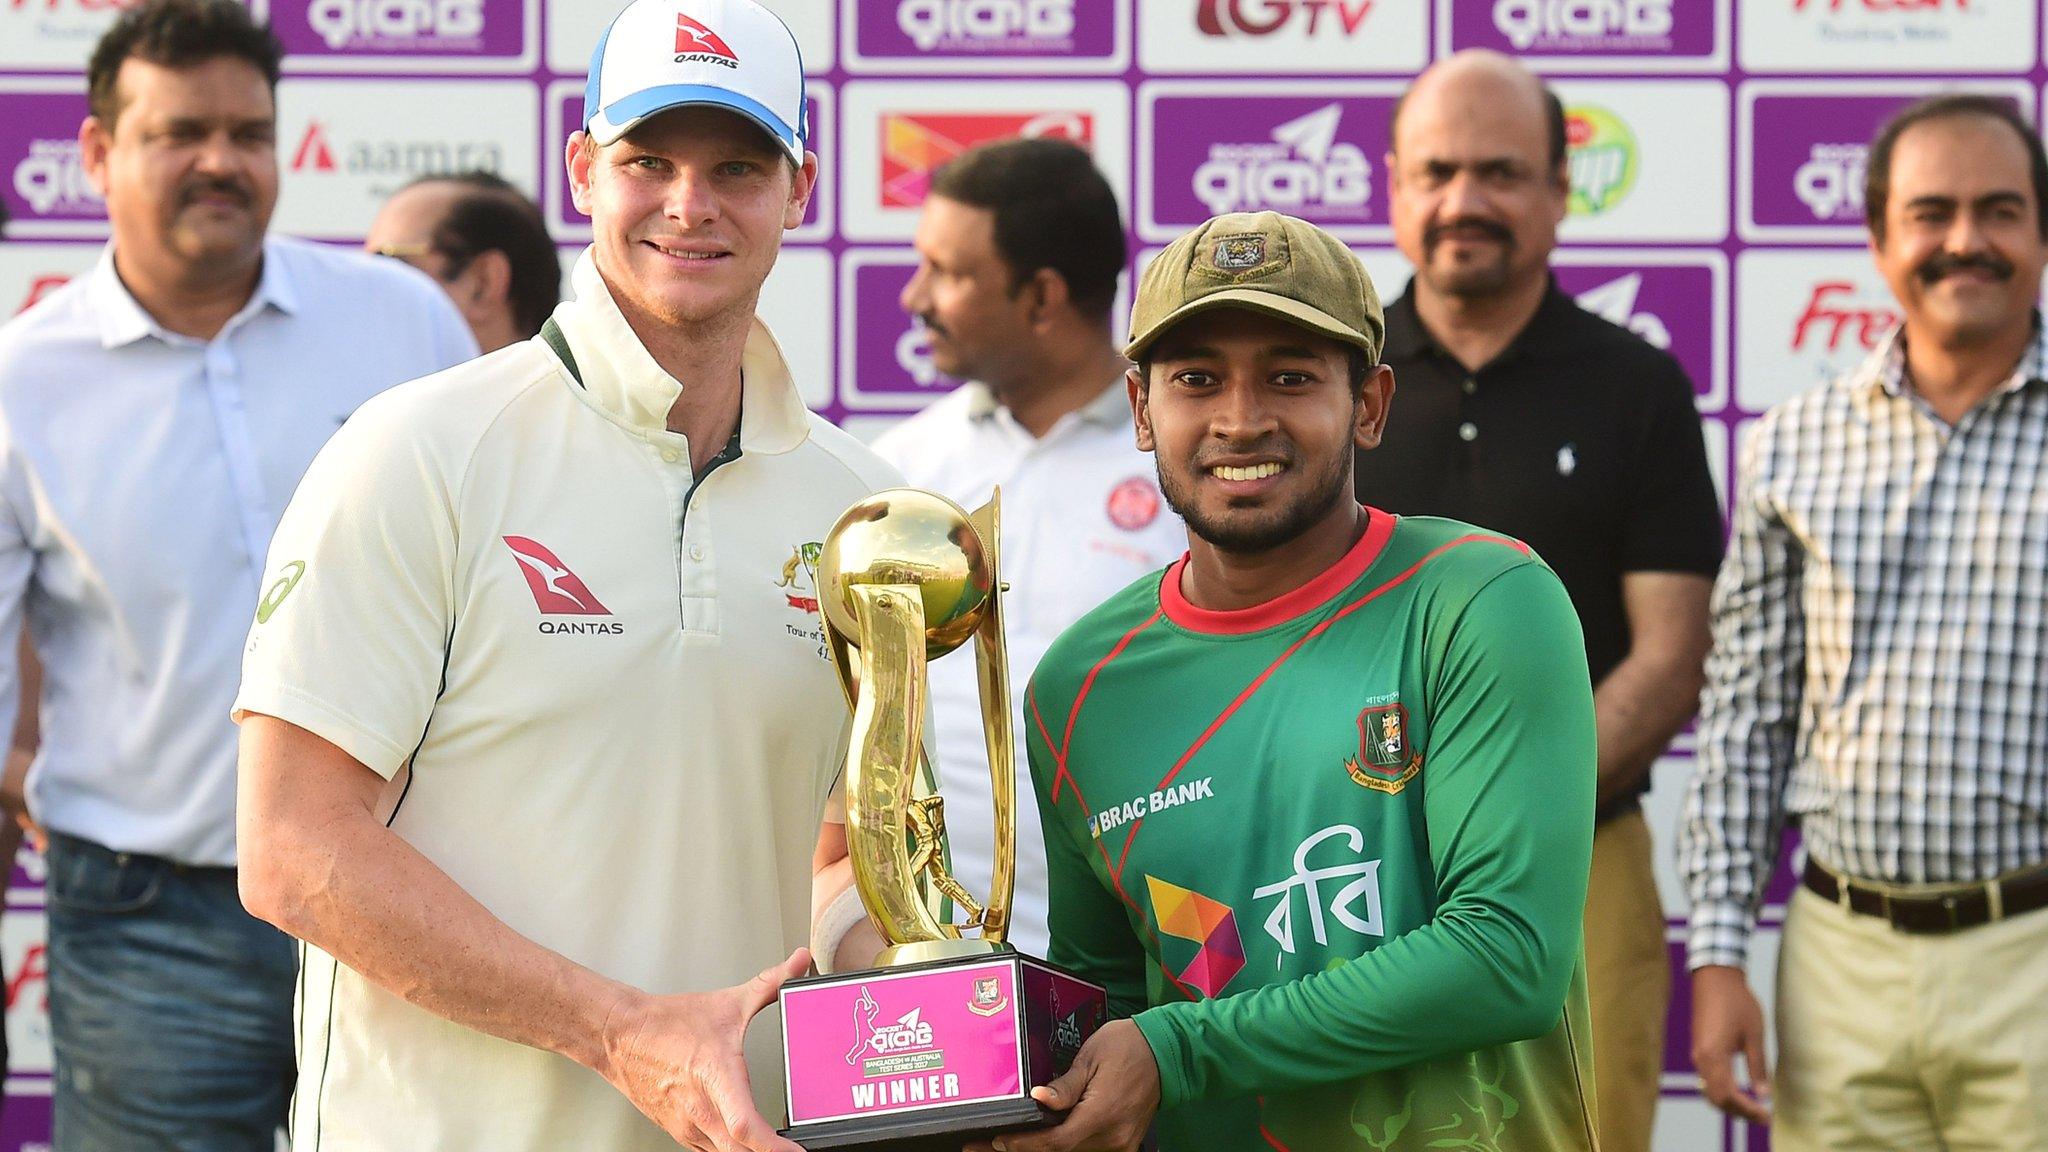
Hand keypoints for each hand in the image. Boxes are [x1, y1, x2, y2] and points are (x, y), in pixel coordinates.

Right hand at [598, 949, 809, 1151]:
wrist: (620, 1035)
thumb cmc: (668, 1024)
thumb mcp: (728, 1002)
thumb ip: (771, 983)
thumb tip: (800, 962)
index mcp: (715, 1078)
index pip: (747, 1127)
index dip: (775, 1146)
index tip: (797, 1151)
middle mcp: (700, 1109)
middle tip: (794, 1150)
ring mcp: (687, 1124)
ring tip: (772, 1146)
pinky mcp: (678, 1130)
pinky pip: (708, 1151)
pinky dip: (729, 1150)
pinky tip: (742, 1142)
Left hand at [964, 1020, 1159, 1151]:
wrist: (1166, 1051)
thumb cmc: (1126, 1046)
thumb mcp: (1091, 1057)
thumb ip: (1065, 1085)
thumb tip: (1038, 1098)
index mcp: (1102, 1114)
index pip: (1056, 1142)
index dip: (1025, 1145)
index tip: (999, 1141)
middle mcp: (1113, 1137)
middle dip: (1027, 1150)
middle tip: (989, 1145)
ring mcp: (1122, 1144)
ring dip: (1046, 1149)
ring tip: (1013, 1142)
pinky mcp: (1125, 1144)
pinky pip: (1090, 1150)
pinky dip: (1067, 1147)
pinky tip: (1046, 1139)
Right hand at [1690, 964, 1771, 1124]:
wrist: (1715, 977)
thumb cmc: (1737, 1002)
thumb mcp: (1754, 1035)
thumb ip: (1758, 1066)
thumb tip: (1763, 1094)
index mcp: (1714, 1056)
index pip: (1728, 1095)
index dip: (1747, 1110)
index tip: (1766, 1116)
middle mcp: (1701, 1058)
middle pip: (1715, 1098)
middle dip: (1738, 1112)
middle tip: (1762, 1116)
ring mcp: (1697, 1053)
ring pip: (1710, 1090)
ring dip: (1730, 1103)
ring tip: (1753, 1107)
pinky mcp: (1699, 1048)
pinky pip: (1708, 1079)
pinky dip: (1723, 1090)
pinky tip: (1740, 1090)